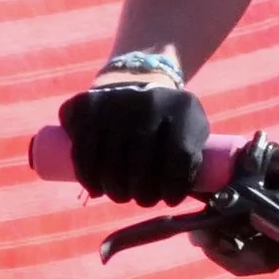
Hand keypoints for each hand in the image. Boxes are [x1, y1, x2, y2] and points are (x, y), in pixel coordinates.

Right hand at [57, 79, 208, 204]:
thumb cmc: (170, 119)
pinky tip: (96, 189)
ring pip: (109, 164)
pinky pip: (82, 153)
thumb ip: (196, 157)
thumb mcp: (193, 128)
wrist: (137, 79)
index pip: (180, 157)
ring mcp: (115, 103)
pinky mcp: (87, 107)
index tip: (170, 199)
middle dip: (142, 194)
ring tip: (121, 195)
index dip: (175, 186)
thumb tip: (191, 194)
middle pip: (141, 166)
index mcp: (182, 108)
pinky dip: (88, 178)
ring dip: (115, 190)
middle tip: (143, 199)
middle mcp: (148, 102)